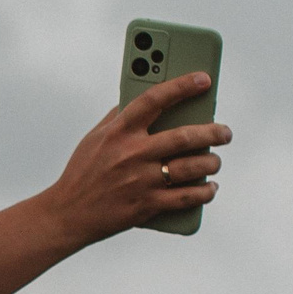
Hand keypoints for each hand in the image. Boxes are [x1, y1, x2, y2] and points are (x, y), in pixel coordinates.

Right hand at [40, 72, 229, 246]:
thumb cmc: (82, 172)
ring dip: (211, 162)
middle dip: (213, 132)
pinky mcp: (147, 206)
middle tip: (224, 132)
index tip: (204, 79)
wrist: (68, 214)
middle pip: (184, 136)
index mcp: (119, 132)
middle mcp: (132, 154)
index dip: (182, 86)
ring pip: (191, 167)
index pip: (154, 100)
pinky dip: (204, 192)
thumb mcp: (94, 138)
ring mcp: (141, 181)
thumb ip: (119, 117)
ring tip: (215, 160)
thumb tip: (144, 99)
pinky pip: (187, 197)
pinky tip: (210, 187)